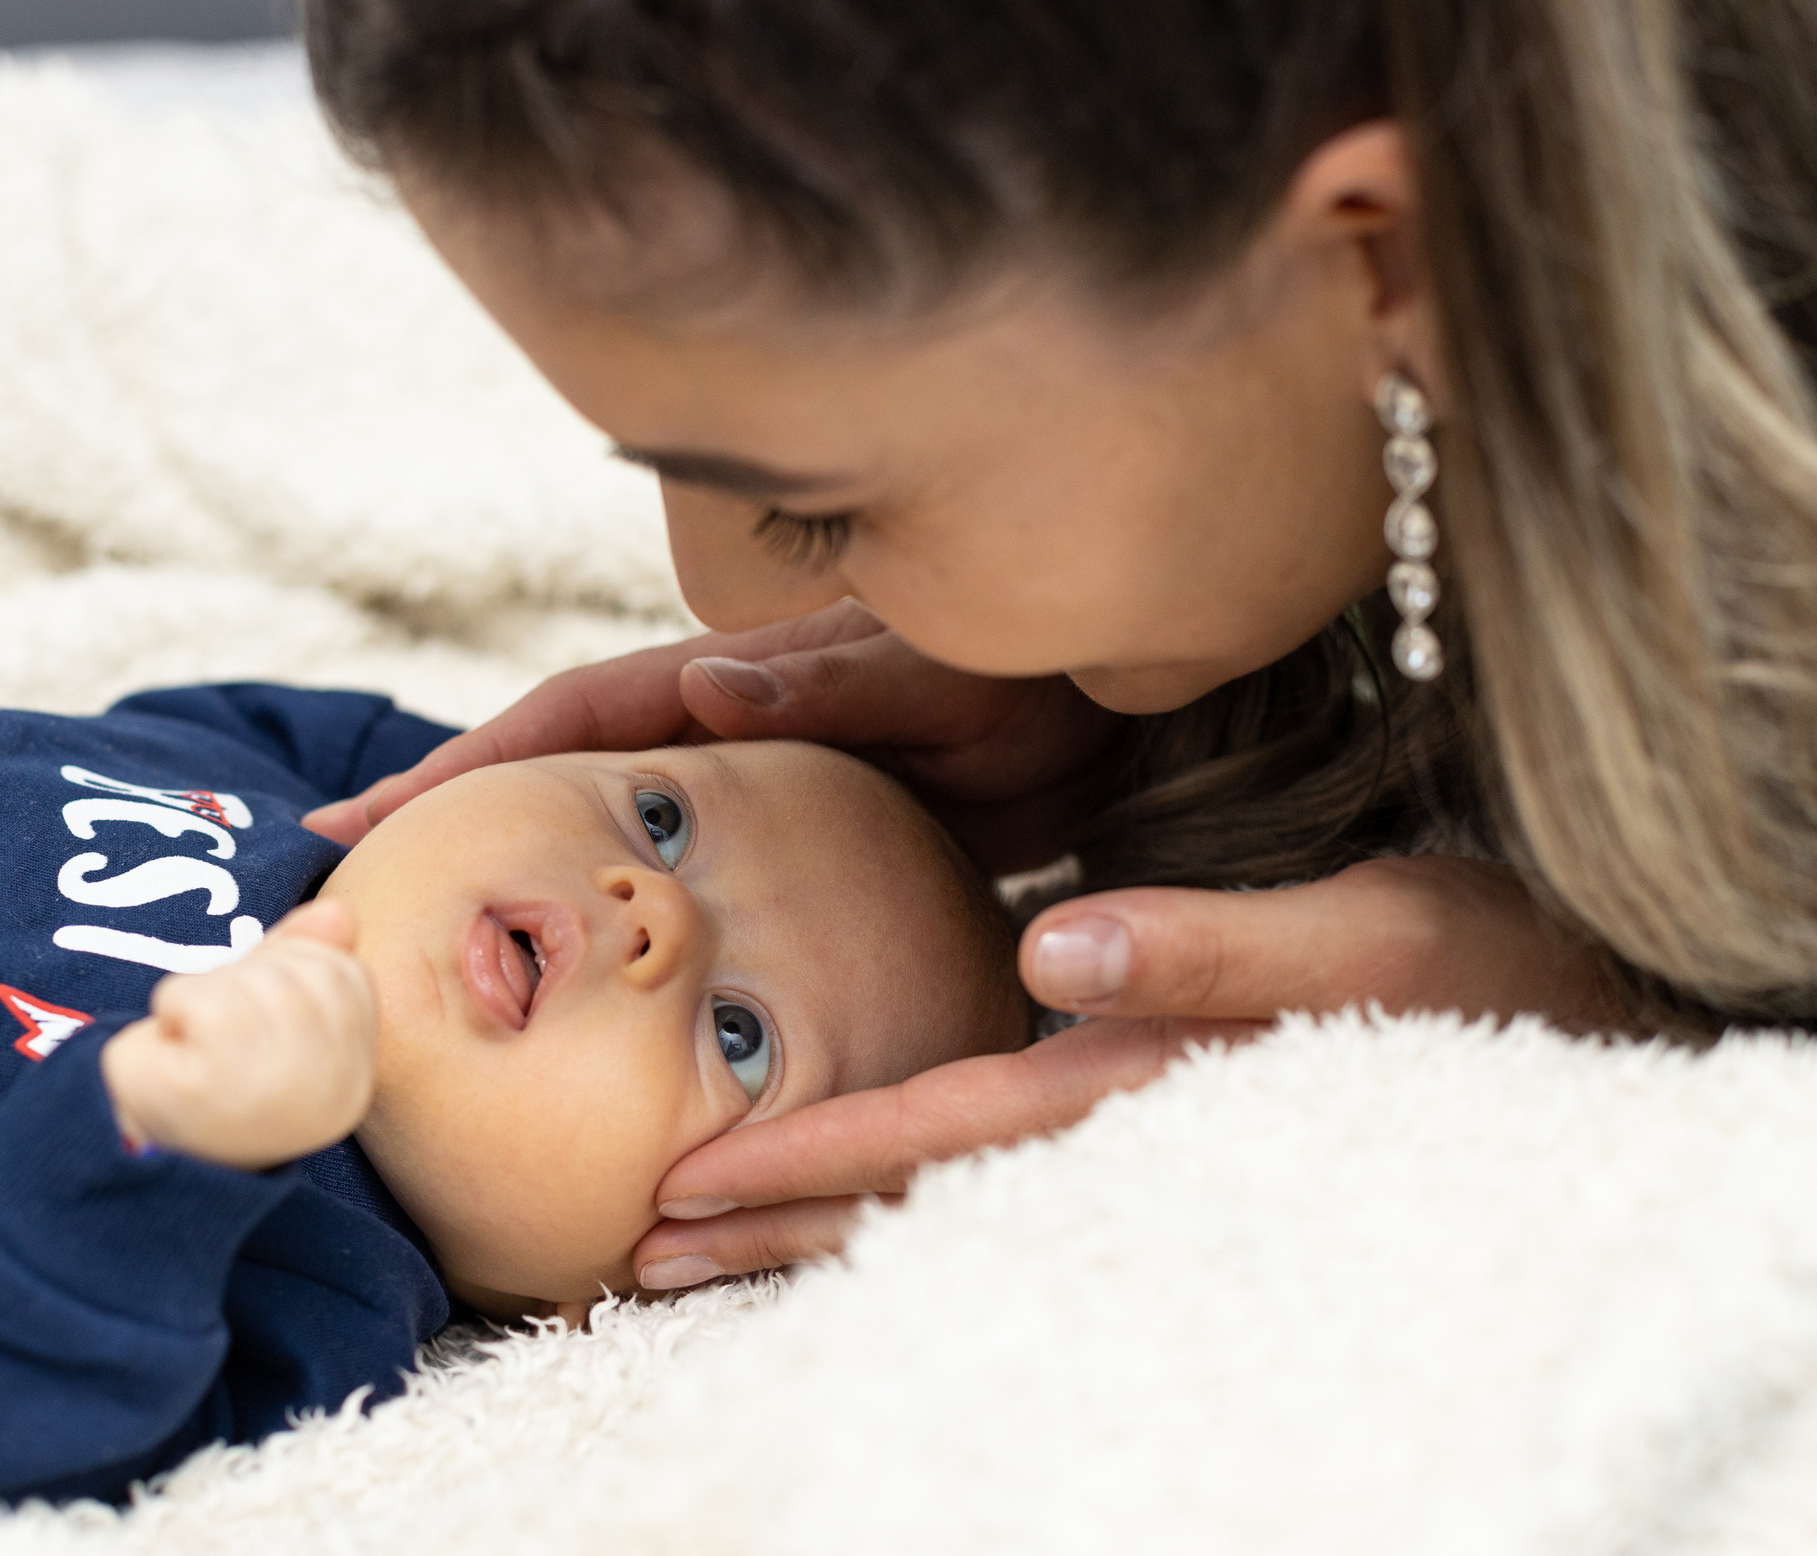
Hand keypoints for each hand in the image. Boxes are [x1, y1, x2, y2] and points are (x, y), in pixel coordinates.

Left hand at [101, 902, 375, 1170]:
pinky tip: (174, 1049)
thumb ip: (305, 956)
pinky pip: (194, 998)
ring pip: (245, 980)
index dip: (287, 973)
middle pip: (296, 970)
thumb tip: (338, 912)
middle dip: (244, 981)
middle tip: (218, 1034)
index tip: (256, 1018)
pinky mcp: (208, 1091)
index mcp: (352, 1076)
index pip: (343, 972)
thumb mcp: (268, 1006)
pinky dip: (172, 1008)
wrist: (141, 1146)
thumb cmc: (212, 1072)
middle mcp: (329, 1089)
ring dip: (204, 996)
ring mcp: (272, 1093)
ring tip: (196, 1044)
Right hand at [304, 600, 1121, 873]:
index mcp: (728, 687)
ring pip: (589, 825)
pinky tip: (559, 956)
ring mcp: (734, 783)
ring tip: (413, 927)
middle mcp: (710, 729)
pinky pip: (658, 870)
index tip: (358, 826)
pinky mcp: (774, 835)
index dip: (460, 770)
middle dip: (440, 818)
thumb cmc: (1031, 678)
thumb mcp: (940, 680)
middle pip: (545, 772)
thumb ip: (831, 684)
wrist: (1105, 708)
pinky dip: (594, 902)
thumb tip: (704, 685)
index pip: (563, 721)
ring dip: (502, 861)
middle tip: (334, 887)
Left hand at [631, 856, 1630, 1287]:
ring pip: (935, 1190)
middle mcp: (1113, 1117)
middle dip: (771, 1229)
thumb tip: (1057, 956)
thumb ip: (1215, 947)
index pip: (943, 1135)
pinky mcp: (1132, 1097)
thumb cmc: (1471, 956)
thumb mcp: (1365, 939)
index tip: (681, 1193)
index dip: (809, 1164)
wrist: (1559, 992)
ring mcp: (1120, 1119)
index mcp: (1144, 1075)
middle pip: (911, 1193)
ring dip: (808, 1219)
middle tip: (632, 1252)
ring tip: (686, 1243)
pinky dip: (886, 1174)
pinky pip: (984, 1154)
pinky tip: (823, 1176)